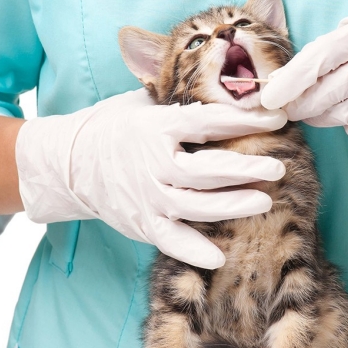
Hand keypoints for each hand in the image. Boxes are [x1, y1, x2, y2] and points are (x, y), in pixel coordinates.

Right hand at [16, 89, 286, 268]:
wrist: (69, 162)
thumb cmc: (115, 126)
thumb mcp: (144, 102)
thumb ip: (182, 101)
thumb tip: (232, 89)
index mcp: (156, 127)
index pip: (208, 122)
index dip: (245, 120)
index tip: (278, 119)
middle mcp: (152, 164)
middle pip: (206, 171)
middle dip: (245, 169)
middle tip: (277, 168)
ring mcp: (146, 197)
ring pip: (195, 206)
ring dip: (232, 206)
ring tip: (264, 202)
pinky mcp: (141, 223)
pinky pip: (170, 241)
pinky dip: (193, 251)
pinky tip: (220, 258)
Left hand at [261, 13, 347, 165]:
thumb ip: (331, 55)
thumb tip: (281, 81)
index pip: (320, 57)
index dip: (291, 80)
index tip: (269, 96)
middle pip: (325, 92)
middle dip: (301, 105)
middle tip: (290, 110)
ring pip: (339, 115)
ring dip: (328, 116)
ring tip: (340, 107)